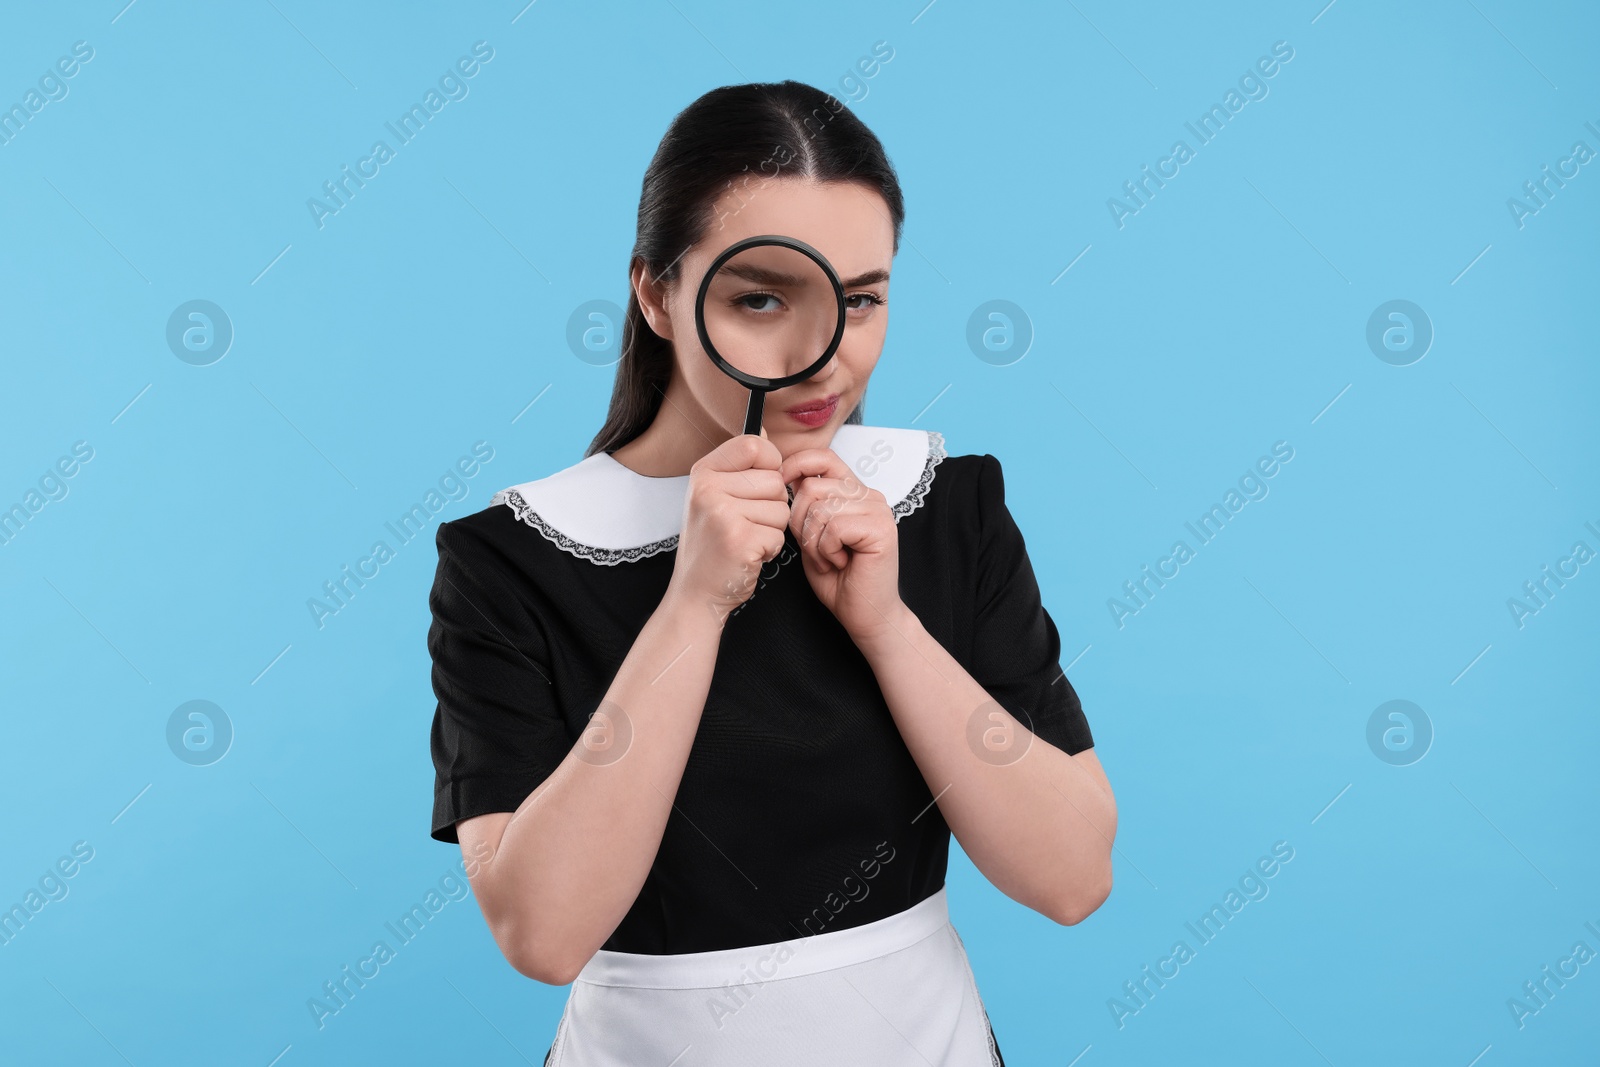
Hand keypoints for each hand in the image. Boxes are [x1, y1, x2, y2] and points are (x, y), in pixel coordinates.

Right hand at [665, 431, 789, 625]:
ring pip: (782, 508)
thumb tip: (765, 432)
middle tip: (746, 524)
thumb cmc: (712, 545)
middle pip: (775, 480)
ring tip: (745, 539)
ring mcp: (722, 513)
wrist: (695, 593)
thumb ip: (739, 467)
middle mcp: (708, 488)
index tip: (758, 486)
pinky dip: (770, 549)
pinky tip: (748, 554)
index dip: (770, 465)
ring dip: (772, 529)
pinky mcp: (738, 539)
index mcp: (704, 472)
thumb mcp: (715, 497)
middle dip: (772, 506)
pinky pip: (779, 535)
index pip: (755, 444)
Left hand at [779, 446, 905, 645]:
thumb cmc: (837, 578)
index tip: (781, 487)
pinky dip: (827, 550)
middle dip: (800, 522)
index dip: (797, 465)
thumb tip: (782, 476)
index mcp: (854, 492)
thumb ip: (804, 506)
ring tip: (829, 559)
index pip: (823, 457)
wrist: (864, 614)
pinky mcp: (881, 529)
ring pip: (821, 508)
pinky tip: (840, 563)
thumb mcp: (811, 534)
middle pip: (813, 486)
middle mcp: (869, 495)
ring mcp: (878, 510)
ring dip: (814, 541)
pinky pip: (834, 527)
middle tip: (815, 549)